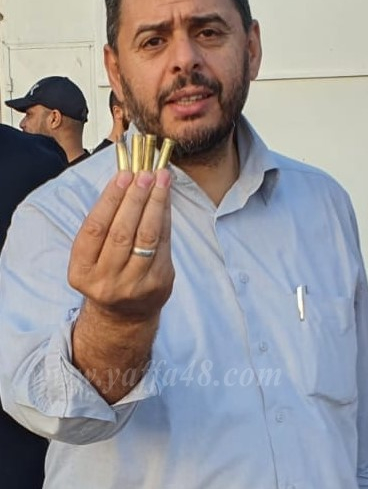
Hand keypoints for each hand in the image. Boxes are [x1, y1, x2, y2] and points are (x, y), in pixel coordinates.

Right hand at [68, 169, 173, 321]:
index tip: (123, 175)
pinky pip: (164, 244)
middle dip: (135, 198)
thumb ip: (105, 222)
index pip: (95, 229)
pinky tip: (166, 199)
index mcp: (81, 271)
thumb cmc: (107, 273)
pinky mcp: (158, 283)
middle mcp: (105, 280)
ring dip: (155, 204)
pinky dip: (165, 218)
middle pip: (122, 232)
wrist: (124, 314)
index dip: (110, 199)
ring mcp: (134, 284)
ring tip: (161, 180)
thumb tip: (126, 178)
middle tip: (145, 173)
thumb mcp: (92, 256)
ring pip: (146, 237)